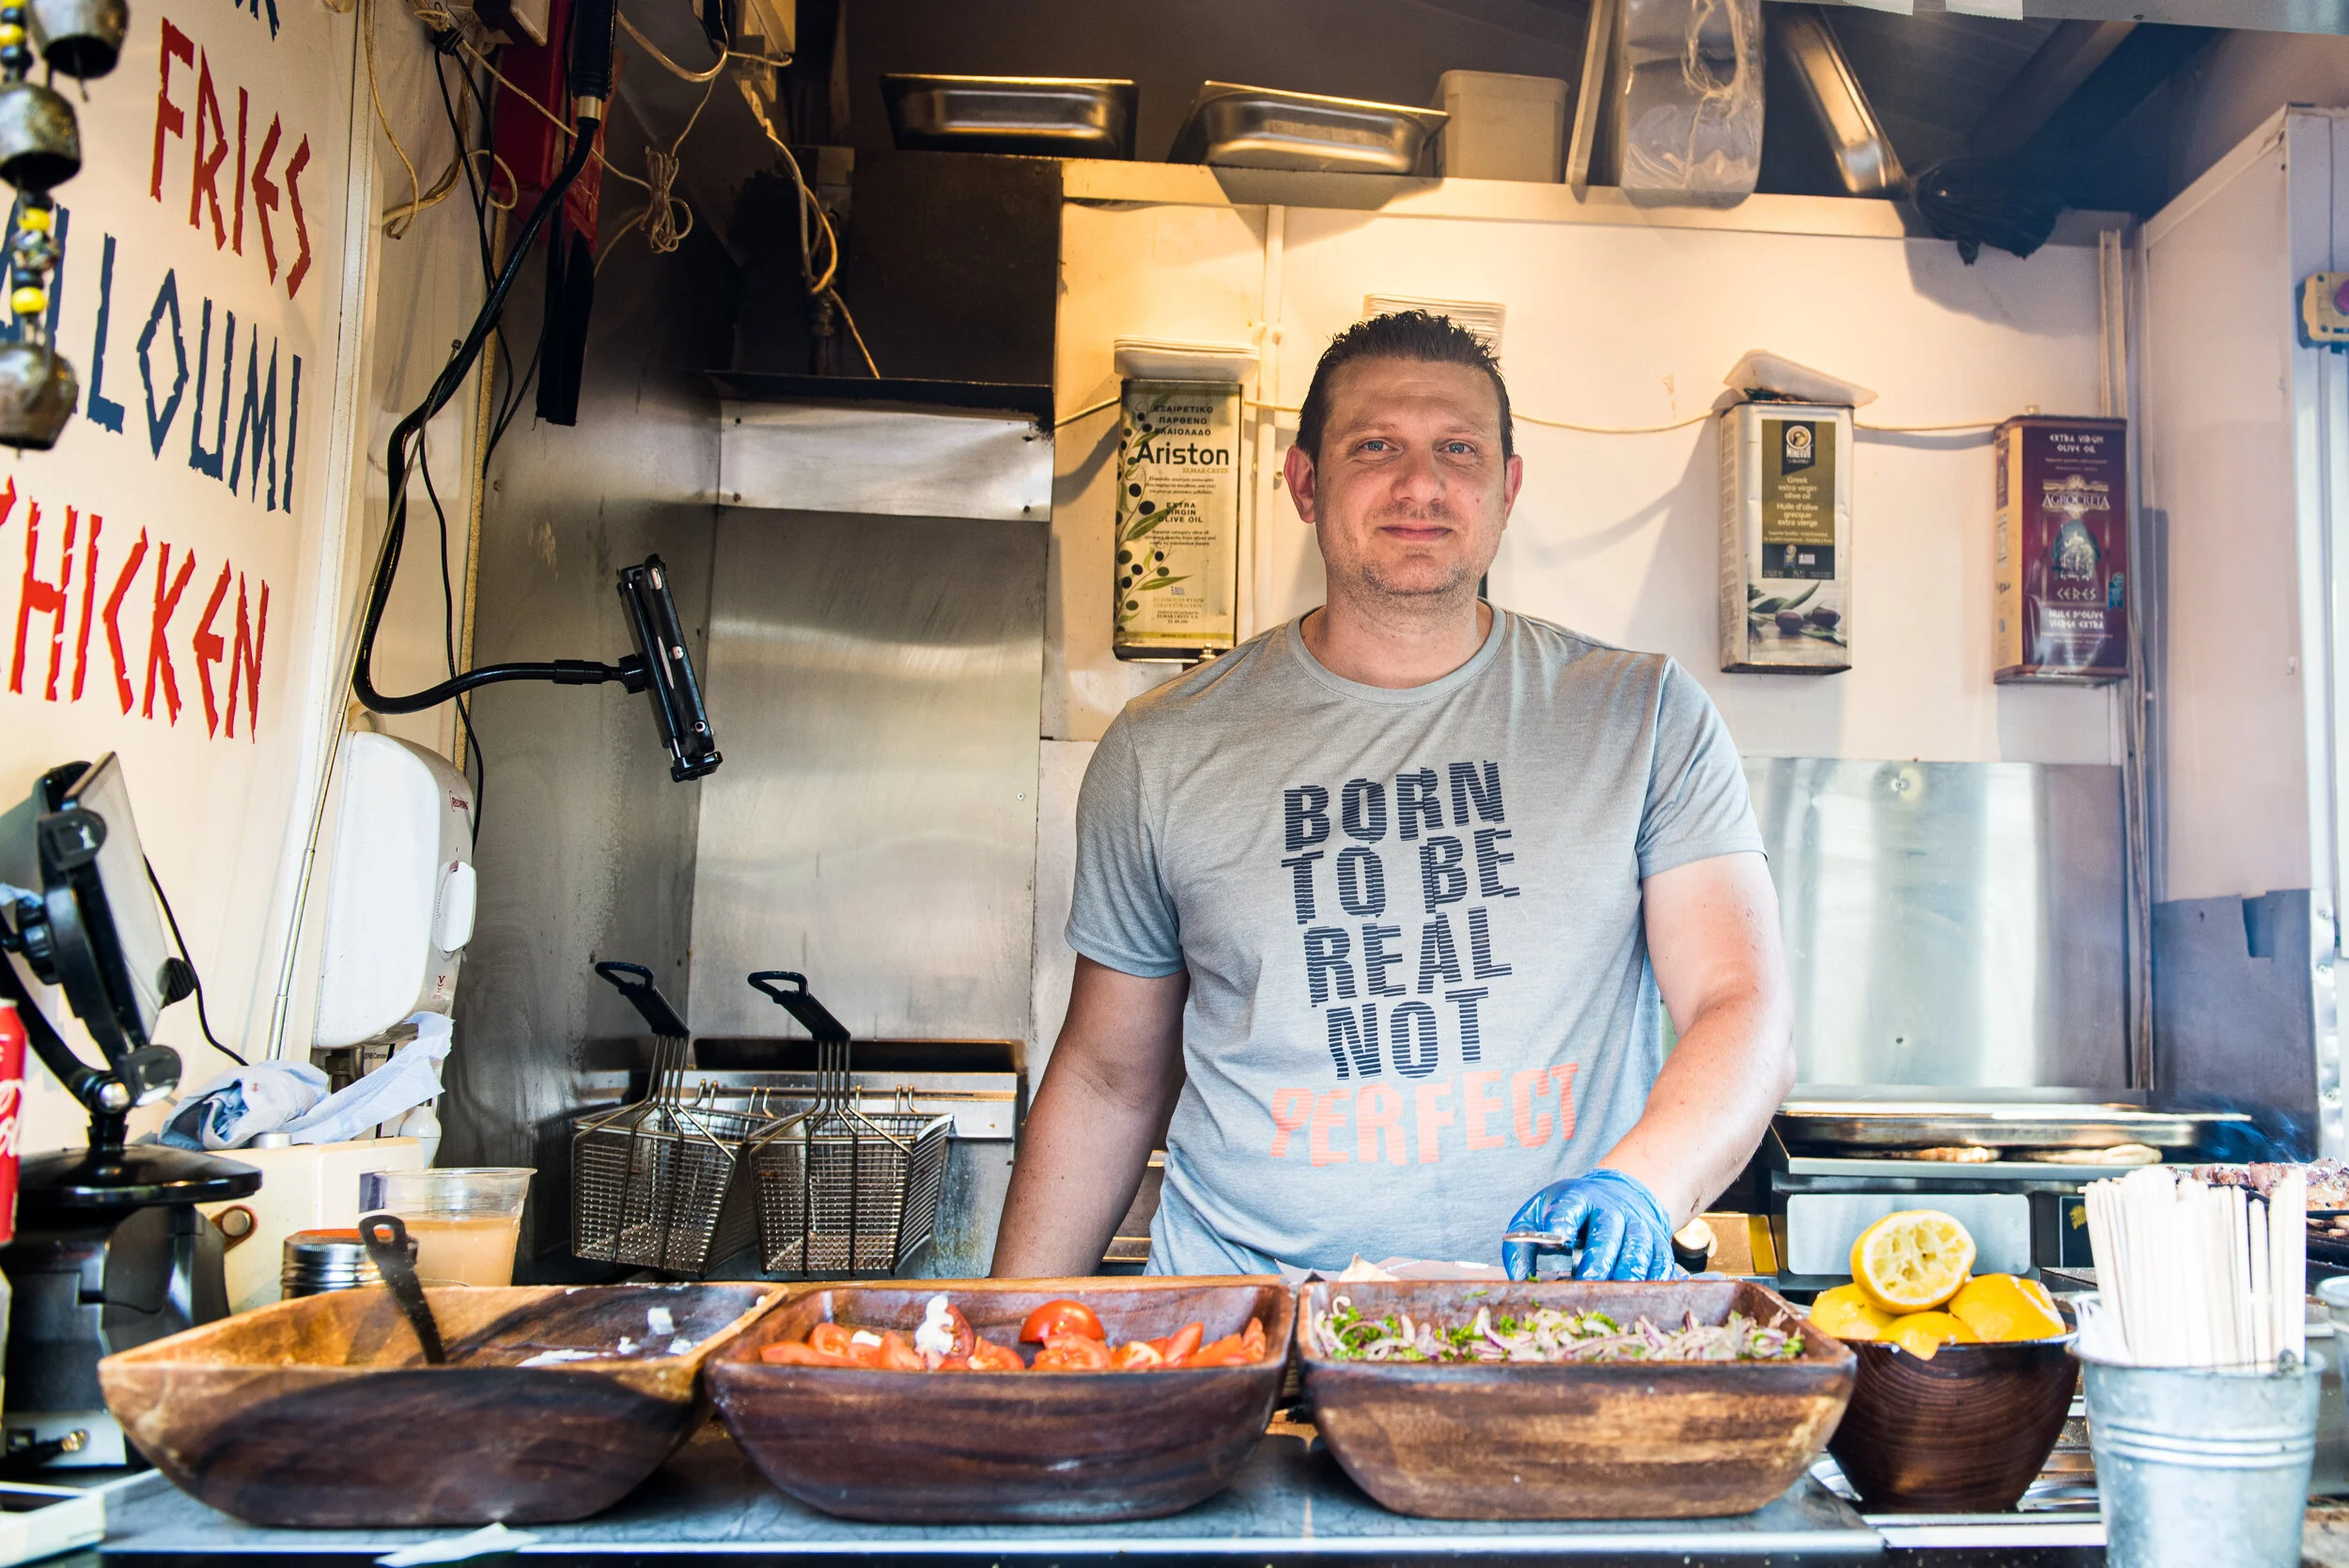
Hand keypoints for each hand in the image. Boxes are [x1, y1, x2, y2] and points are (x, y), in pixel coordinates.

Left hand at [1503, 1168, 1683, 1280]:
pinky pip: (1662, 1260)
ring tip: (1614, 1293)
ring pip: (1638, 1247)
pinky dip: (1656, 1278)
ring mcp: (1637, 1224)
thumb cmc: (1571, 1213)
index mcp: (1578, 1198)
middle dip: (1598, 1258)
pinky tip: (1644, 1295)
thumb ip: (1522, 1241)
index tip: (1556, 1235)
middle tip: (1586, 1281)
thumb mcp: (1540, 1213)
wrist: (1619, 1194)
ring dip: (1627, 1271)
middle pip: (1607, 1232)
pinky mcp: (1658, 1241)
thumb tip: (1518, 1279)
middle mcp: (1611, 1209)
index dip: (1563, 1219)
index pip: (1570, 1205)